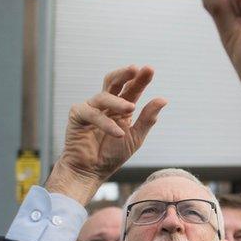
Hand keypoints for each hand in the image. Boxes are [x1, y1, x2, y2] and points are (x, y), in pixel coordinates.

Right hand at [45, 66, 166, 204]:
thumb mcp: (135, 137)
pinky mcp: (77, 115)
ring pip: (104, 97)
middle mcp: (105, 105)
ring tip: (131, 108)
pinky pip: (92, 114)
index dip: (140, 79)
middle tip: (135, 69)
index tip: (149, 69)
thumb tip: (163, 99)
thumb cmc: (111, 155)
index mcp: (121, 108)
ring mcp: (91, 108)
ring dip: (118, 102)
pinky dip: (106, 123)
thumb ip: (147, 119)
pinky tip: (118, 133)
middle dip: (124, 74)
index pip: (131, 89)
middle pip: (114, 82)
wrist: (91, 172)